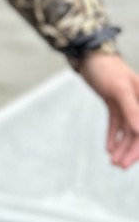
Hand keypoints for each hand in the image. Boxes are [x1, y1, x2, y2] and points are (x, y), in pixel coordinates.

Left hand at [77, 53, 138, 168]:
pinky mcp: (115, 102)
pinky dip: (113, 135)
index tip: (130, 161)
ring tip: (112, 161)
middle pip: (138, 132)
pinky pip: (116, 123)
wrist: (89, 55)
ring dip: (121, 145)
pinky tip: (108, 148)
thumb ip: (132, 110)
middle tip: (119, 166)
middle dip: (130, 150)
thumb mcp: (119, 89)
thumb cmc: (106, 68)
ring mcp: (127, 103)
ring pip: (127, 130)